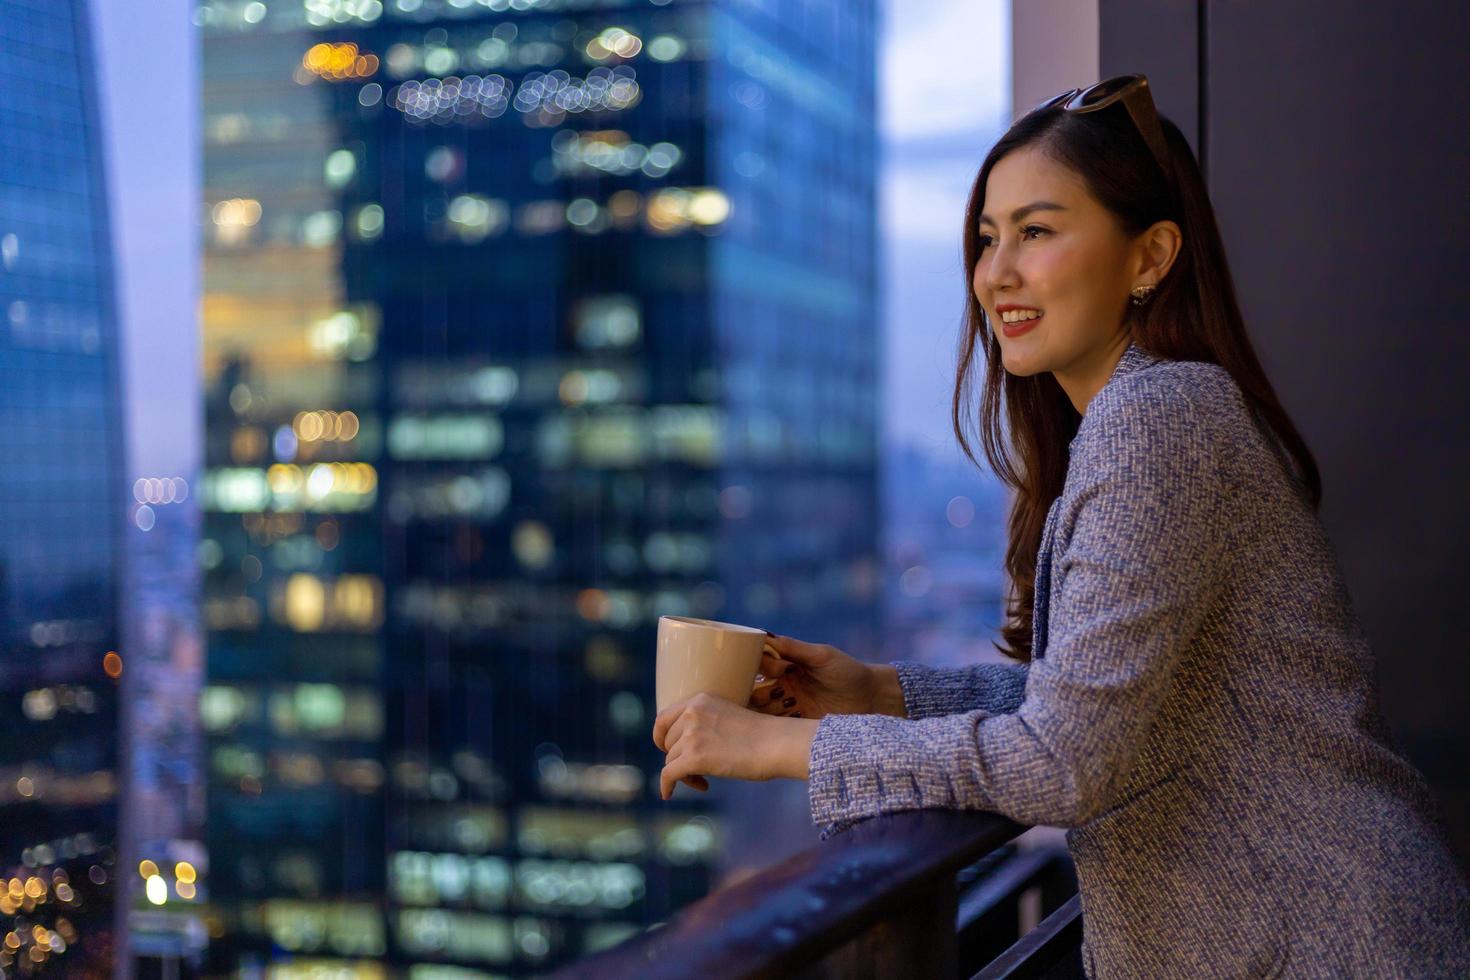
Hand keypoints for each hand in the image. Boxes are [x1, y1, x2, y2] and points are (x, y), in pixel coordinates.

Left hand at [653, 692, 816, 799]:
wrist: (776, 744)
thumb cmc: (762, 735)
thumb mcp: (728, 716)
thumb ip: (706, 723)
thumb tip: (687, 747)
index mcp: (699, 701)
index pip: (663, 718)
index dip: (661, 737)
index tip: (667, 749)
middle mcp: (691, 713)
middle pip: (668, 743)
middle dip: (678, 759)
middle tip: (696, 771)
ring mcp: (691, 735)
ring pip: (670, 761)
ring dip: (684, 774)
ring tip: (705, 781)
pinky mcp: (694, 757)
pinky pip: (668, 775)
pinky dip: (666, 786)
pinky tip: (668, 794)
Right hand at [746, 633, 878, 720]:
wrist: (872, 699)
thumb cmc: (848, 672)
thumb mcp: (822, 656)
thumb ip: (794, 647)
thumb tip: (765, 635)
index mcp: (787, 665)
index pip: (760, 663)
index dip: (763, 665)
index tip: (782, 669)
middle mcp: (784, 685)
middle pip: (755, 688)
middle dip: (757, 691)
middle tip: (775, 693)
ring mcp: (789, 706)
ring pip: (762, 709)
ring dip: (763, 710)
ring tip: (777, 709)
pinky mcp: (797, 724)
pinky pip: (777, 727)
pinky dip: (774, 727)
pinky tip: (781, 725)